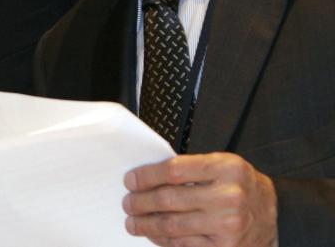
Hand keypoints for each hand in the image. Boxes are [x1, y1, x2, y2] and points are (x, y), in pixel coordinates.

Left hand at [123, 152, 277, 246]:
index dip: (146, 176)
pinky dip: (163, 240)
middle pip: (169, 199)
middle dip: (141, 202)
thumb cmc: (242, 186)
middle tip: (127, 203)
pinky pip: (184, 244)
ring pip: (172, 225)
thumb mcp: (223, 165)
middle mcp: (229, 197)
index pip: (173, 170)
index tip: (130, 180)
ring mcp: (228, 225)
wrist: (276, 214)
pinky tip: (153, 234)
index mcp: (227, 168)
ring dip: (146, 224)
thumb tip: (147, 177)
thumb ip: (191, 168)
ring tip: (133, 221)